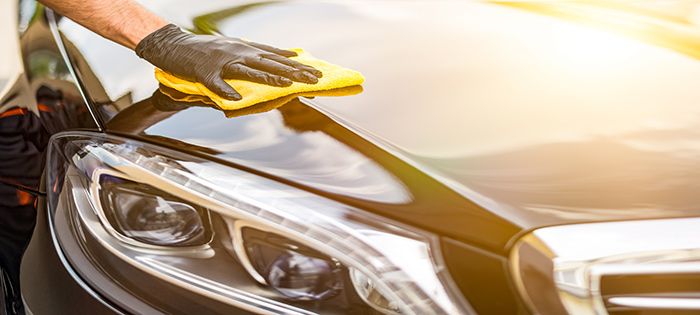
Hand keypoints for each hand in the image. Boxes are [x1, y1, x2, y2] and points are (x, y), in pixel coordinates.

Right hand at [135, 24, 321, 99]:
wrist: (174, 45)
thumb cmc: (207, 49)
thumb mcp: (235, 47)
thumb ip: (256, 54)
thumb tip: (282, 56)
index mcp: (246, 49)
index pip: (276, 58)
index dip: (297, 66)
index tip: (316, 72)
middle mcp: (239, 53)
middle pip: (270, 64)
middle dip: (293, 72)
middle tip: (313, 79)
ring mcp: (222, 62)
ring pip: (248, 71)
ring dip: (268, 78)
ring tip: (286, 85)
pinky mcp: (204, 73)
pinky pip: (216, 84)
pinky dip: (225, 91)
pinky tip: (236, 99)